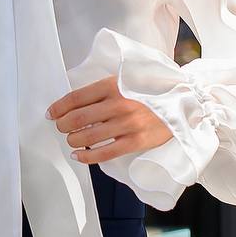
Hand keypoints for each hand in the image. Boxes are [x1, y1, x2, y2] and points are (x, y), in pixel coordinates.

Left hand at [46, 76, 173, 164]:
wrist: (183, 101)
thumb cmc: (150, 91)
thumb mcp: (127, 80)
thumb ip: (104, 88)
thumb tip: (75, 102)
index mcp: (114, 85)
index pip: (76, 98)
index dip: (59, 107)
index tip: (52, 113)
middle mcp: (119, 103)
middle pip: (78, 118)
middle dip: (63, 125)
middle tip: (61, 127)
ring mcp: (128, 123)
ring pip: (88, 137)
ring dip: (73, 140)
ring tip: (71, 140)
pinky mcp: (136, 141)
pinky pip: (105, 153)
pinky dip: (87, 156)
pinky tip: (78, 155)